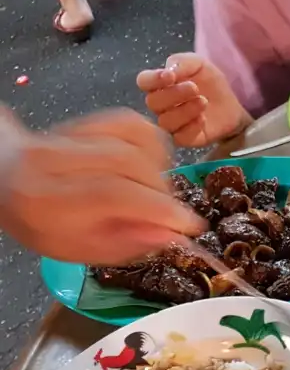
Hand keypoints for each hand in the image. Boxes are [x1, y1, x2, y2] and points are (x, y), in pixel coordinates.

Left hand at [0, 108, 204, 265]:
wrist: (7, 178)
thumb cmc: (45, 222)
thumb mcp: (79, 249)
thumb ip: (124, 244)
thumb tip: (172, 234)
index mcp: (46, 199)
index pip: (112, 194)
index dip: (160, 208)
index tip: (190, 225)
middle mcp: (52, 159)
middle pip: (127, 161)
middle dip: (161, 190)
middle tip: (167, 211)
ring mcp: (67, 134)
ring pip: (132, 140)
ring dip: (158, 168)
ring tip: (154, 190)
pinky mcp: (83, 120)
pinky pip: (130, 122)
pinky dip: (151, 143)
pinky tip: (150, 163)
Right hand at [137, 53, 252, 147]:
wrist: (232, 105)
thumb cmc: (211, 82)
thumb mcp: (199, 64)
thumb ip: (182, 62)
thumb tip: (168, 71)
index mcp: (160, 85)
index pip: (144, 81)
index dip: (153, 79)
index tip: (170, 76)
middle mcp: (161, 105)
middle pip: (153, 102)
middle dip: (174, 94)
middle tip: (194, 88)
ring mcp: (171, 124)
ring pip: (165, 121)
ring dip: (184, 110)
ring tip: (203, 102)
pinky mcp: (184, 139)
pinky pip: (179, 137)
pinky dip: (191, 127)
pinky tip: (203, 118)